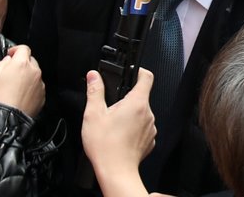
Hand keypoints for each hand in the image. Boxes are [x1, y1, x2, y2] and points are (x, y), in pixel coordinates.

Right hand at [0, 44, 44, 117]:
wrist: (7, 118)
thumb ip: (2, 63)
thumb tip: (8, 60)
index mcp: (21, 64)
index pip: (24, 48)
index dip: (16, 50)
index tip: (11, 54)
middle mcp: (34, 71)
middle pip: (30, 60)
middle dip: (22, 63)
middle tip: (12, 71)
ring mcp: (39, 83)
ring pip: (35, 73)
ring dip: (27, 75)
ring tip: (16, 85)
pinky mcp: (42, 94)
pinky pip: (37, 85)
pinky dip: (31, 86)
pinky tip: (21, 94)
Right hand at [83, 68, 157, 188]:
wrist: (116, 172)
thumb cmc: (105, 146)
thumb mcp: (93, 114)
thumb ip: (95, 91)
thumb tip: (93, 76)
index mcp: (137, 103)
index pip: (147, 77)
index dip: (139, 72)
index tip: (132, 73)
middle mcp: (148, 114)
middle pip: (141, 97)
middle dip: (127, 99)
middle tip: (111, 109)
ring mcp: (150, 128)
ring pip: (141, 114)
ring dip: (130, 116)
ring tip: (114, 126)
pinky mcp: (149, 140)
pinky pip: (142, 128)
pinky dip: (133, 129)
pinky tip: (120, 136)